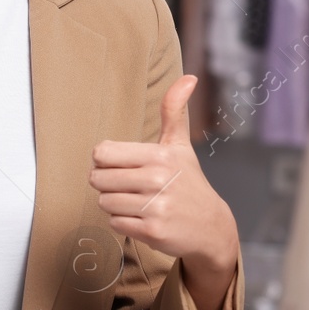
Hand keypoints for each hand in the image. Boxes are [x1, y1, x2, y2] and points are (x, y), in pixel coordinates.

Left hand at [88, 75, 239, 275]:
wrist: (210, 227)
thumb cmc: (188, 182)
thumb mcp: (180, 146)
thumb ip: (174, 111)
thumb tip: (188, 78)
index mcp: (159, 155)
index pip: (102, 152)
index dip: (105, 160)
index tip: (122, 165)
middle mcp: (157, 179)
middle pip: (98, 179)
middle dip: (107, 184)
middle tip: (130, 186)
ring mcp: (156, 206)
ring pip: (104, 202)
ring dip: (115, 204)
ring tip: (138, 202)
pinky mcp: (152, 232)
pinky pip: (114, 223)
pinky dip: (123, 223)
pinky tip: (143, 218)